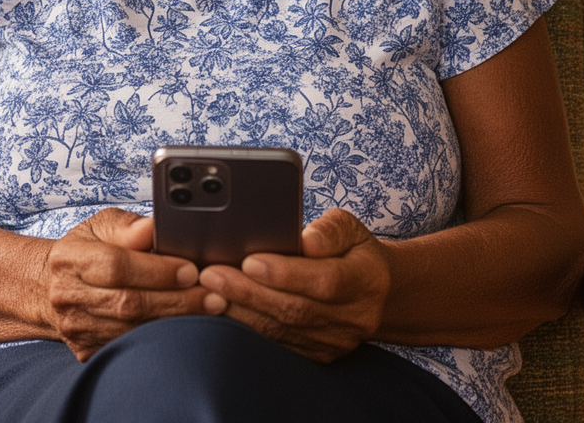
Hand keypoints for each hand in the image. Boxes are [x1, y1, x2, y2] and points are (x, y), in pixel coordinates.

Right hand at [38, 208, 210, 359]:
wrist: (49, 289)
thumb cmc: (84, 252)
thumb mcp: (100, 227)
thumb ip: (128, 226)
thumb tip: (153, 228)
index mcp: (69, 259)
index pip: (116, 266)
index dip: (156, 271)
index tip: (191, 270)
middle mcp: (68, 297)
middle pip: (128, 303)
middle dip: (176, 300)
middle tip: (213, 296)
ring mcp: (77, 329)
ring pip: (132, 330)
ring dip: (175, 322)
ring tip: (209, 311)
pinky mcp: (88, 350)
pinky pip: (131, 347)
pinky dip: (162, 339)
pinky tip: (188, 329)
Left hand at [197, 209, 390, 362]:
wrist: (373, 292)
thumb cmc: (352, 252)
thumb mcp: (349, 229)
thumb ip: (329, 231)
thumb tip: (307, 241)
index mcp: (366, 281)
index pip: (325, 281)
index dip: (286, 273)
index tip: (249, 261)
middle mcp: (354, 317)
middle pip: (296, 308)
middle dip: (249, 292)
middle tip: (211, 275)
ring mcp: (336, 341)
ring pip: (282, 330)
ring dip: (242, 312)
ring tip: (210, 292)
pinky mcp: (318, 355)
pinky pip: (278, 345)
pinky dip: (248, 329)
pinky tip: (223, 313)